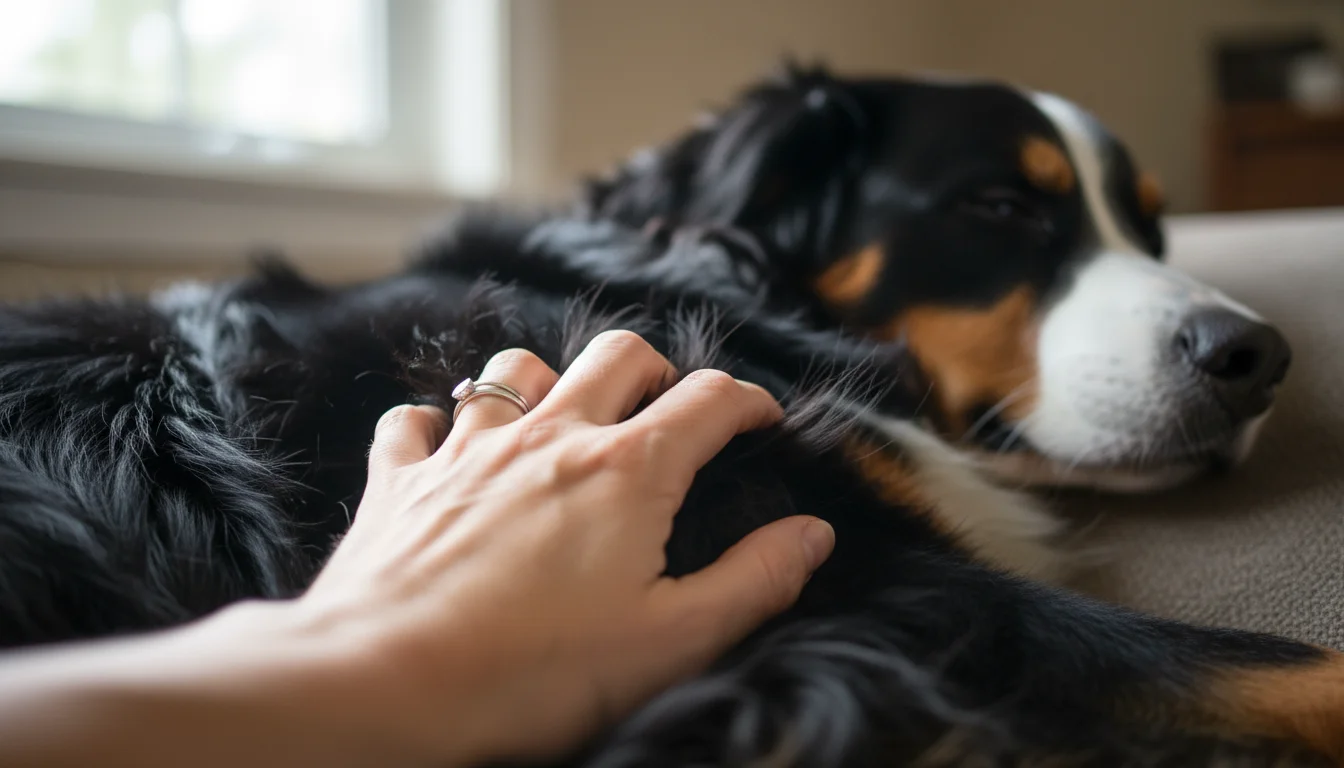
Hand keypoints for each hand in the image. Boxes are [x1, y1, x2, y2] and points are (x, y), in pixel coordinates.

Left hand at [294, 331, 835, 763]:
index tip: (762, 422)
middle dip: (656, 369)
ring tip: (560, 422)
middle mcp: (550, 436)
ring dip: (547, 382)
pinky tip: (446, 452)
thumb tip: (812, 534)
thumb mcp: (671, 641)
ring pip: (514, 369)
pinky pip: (415, 420)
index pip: (710, 398)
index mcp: (627, 471)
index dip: (749, 401)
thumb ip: (752, 581)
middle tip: (666, 412)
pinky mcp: (401, 478)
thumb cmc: (533, 671)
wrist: (383, 684)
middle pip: (618, 353)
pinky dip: (436, 426)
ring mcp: (468, 449)